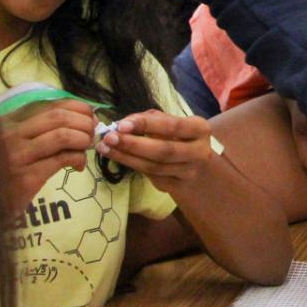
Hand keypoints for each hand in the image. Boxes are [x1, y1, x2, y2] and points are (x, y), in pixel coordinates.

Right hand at [0, 100, 95, 209]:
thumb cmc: (5, 172)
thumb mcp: (16, 144)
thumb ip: (40, 129)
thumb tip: (82, 117)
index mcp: (7, 122)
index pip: (51, 105)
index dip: (79, 108)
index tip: (91, 117)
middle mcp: (9, 136)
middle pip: (59, 117)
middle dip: (85, 122)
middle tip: (93, 133)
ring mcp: (16, 156)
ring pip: (63, 136)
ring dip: (83, 139)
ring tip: (86, 148)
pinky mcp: (26, 178)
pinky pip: (62, 159)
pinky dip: (78, 158)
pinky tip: (78, 166)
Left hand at [95, 110, 212, 190]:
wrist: (197, 165)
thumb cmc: (180, 137)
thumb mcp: (172, 122)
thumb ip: (150, 119)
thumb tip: (124, 123)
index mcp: (200, 129)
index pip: (173, 126)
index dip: (146, 125)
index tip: (121, 124)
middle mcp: (199, 152)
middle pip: (163, 151)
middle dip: (133, 144)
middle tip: (109, 138)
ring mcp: (188, 172)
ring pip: (153, 167)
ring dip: (126, 157)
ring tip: (105, 148)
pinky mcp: (176, 186)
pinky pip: (150, 176)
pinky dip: (131, 165)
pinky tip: (116, 157)